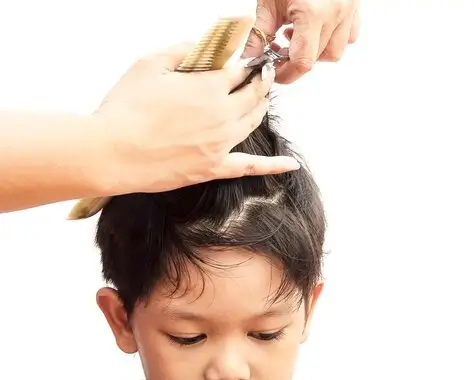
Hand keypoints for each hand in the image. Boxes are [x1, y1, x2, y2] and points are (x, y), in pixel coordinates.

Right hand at [92, 43, 298, 194]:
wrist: (110, 152)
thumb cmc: (125, 107)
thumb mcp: (149, 64)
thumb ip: (182, 50)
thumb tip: (203, 46)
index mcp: (210, 87)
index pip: (240, 70)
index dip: (245, 63)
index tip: (247, 60)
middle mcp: (224, 114)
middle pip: (254, 94)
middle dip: (261, 81)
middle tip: (262, 74)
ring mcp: (222, 143)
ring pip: (254, 121)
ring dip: (261, 106)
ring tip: (261, 98)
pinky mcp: (214, 168)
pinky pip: (252, 167)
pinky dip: (274, 165)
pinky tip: (291, 165)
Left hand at [243, 0, 359, 83]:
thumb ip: (260, 31)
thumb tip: (252, 56)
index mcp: (313, 12)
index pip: (303, 61)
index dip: (287, 73)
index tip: (276, 73)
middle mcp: (336, 13)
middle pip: (318, 58)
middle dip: (297, 60)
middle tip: (279, 50)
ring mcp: (349, 10)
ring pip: (336, 51)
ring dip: (316, 50)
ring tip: (298, 34)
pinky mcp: (354, 6)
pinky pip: (349, 35)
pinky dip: (333, 38)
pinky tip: (316, 26)